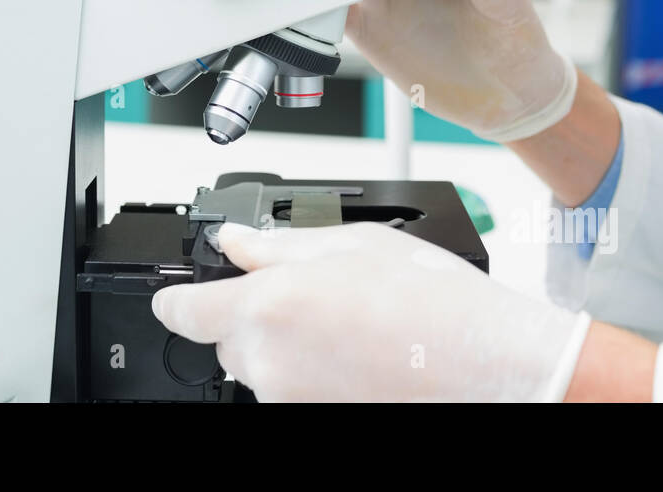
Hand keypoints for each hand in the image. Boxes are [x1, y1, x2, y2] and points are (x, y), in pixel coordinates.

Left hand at [151, 221, 590, 401]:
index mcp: (266, 308)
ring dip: (287, 342)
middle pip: (227, 337)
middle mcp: (267, 364)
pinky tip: (356, 350)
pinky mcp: (313, 419)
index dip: (177, 297)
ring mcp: (289, 400)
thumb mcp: (350, 244)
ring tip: (346, 320)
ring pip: (262, 365)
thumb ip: (275, 245)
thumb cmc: (432, 302)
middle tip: (308, 291)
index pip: (184, 311)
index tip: (176, 294)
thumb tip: (235, 242)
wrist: (486, 364)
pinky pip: (293, 389)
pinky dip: (311, 370)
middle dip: (253, 313)